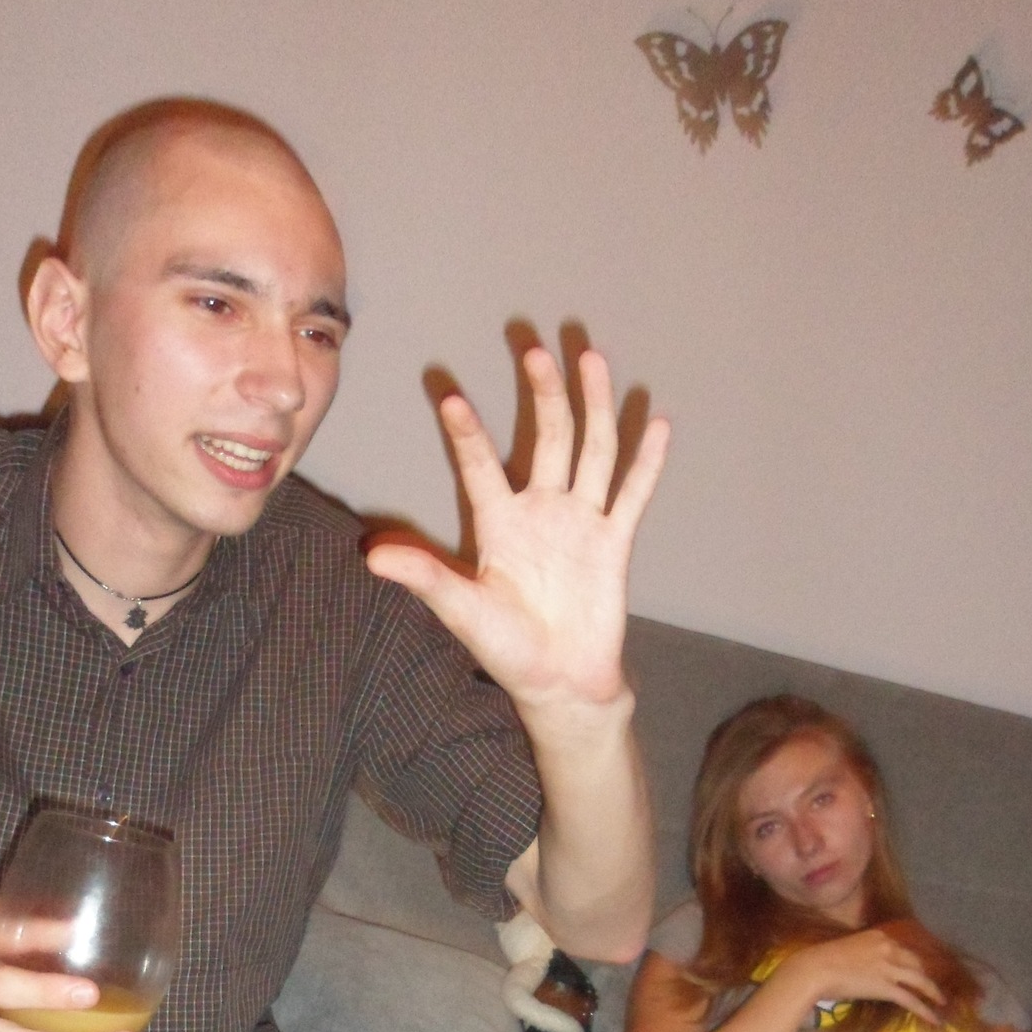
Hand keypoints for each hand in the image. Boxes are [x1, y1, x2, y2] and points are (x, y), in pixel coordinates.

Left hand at [364, 346, 669, 724]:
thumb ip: (425, 577)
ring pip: (592, 450)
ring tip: (591, 358)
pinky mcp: (614, 543)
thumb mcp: (461, 612)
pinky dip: (646, 463)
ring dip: (592, 406)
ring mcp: (581, 523)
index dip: (468, 435)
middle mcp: (541, 512)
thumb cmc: (508, 650)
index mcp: (500, 524)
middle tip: (535, 347)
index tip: (450, 395)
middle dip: (543, 394)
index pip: (481, 467)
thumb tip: (372, 556)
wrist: (559, 683)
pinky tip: (659, 424)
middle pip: (547, 438)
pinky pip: (632, 495)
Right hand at [779, 926, 947, 1024]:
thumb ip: (861, 954)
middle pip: (915, 962)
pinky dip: (925, 1010)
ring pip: (919, 980)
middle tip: (932, 986)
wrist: (814, 969)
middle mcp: (888, 948)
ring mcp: (889, 967)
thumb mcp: (846, 949)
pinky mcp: (886, 987)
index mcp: (878, 936)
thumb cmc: (820, 959)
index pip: (902, 949)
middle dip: (926, 975)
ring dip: (933, 992)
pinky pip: (911, 999)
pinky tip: (933, 1018)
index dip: (911, 961)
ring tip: (941, 1002)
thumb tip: (863, 967)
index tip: (915, 968)